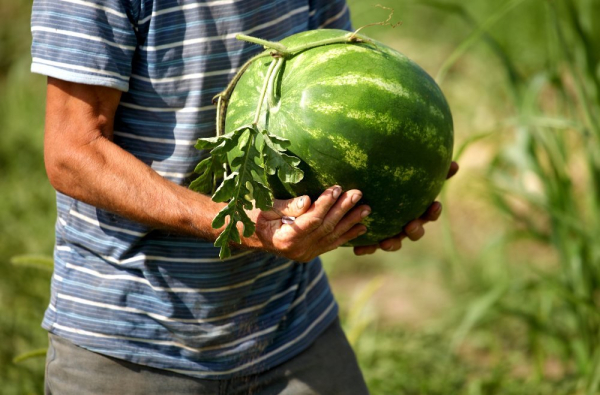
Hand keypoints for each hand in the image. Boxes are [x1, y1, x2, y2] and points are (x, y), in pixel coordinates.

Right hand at [247, 186, 370, 261]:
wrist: (244, 235)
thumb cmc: (250, 215)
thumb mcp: (262, 207)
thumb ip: (285, 205)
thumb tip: (306, 201)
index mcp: (284, 239)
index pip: (311, 220)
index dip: (325, 204)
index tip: (337, 188)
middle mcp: (297, 250)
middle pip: (325, 228)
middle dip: (343, 209)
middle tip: (357, 193)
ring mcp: (305, 254)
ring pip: (332, 237)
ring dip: (351, 222)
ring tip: (366, 209)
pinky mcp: (309, 254)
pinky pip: (331, 244)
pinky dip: (346, 236)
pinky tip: (360, 228)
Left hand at [354, 161, 459, 255]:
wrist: (370, 196)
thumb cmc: (396, 182)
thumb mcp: (410, 174)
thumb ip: (430, 169)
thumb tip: (456, 164)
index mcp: (418, 211)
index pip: (430, 213)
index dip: (434, 212)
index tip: (435, 205)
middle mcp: (406, 225)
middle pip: (415, 232)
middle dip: (415, 231)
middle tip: (410, 225)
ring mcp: (391, 233)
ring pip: (395, 242)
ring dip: (392, 244)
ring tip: (385, 242)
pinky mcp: (374, 239)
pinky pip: (371, 246)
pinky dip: (366, 248)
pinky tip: (357, 249)